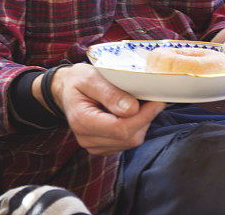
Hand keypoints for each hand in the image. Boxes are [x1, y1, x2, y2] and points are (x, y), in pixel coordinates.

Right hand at [49, 63, 165, 154]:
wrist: (67, 89)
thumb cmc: (78, 80)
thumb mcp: (91, 77)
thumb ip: (110, 93)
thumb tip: (132, 109)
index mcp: (82, 120)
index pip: (120, 128)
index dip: (143, 116)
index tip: (157, 100)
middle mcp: (87, 138)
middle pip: (128, 137)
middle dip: (145, 118)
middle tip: (152, 98)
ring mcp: (95, 146)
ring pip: (131, 141)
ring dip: (141, 123)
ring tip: (141, 103)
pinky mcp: (103, 147)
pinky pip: (127, 142)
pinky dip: (135, 128)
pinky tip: (132, 113)